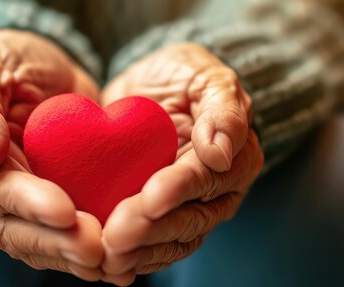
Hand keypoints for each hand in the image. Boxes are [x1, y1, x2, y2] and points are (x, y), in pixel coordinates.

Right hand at [0, 30, 103, 280]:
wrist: (44, 69)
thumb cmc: (11, 61)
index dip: (28, 204)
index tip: (66, 211)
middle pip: (13, 228)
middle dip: (55, 242)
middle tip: (97, 248)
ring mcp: (12, 203)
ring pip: (36, 243)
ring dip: (71, 257)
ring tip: (110, 261)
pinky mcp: (45, 205)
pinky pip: (59, 236)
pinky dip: (82, 252)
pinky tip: (114, 261)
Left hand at [100, 43, 263, 284]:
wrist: (151, 86)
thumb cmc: (183, 75)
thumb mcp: (206, 76)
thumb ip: (222, 109)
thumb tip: (221, 153)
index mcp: (235, 157)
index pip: (206, 178)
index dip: (178, 189)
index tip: (150, 198)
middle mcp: (216, 191)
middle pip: (189, 220)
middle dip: (152, 230)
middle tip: (115, 236)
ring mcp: (188, 208)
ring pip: (172, 242)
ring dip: (140, 254)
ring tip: (107, 257)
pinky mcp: (159, 216)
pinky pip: (152, 246)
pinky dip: (133, 259)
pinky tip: (108, 268)